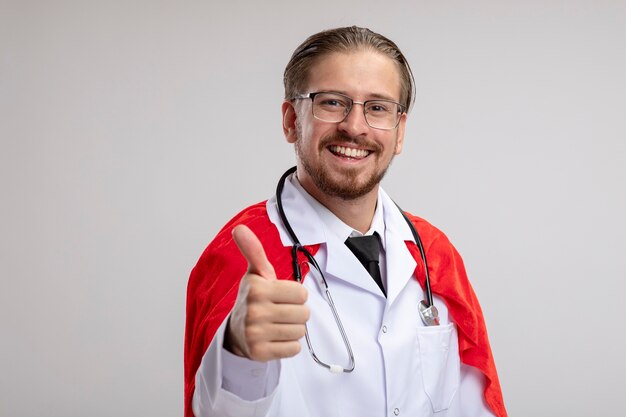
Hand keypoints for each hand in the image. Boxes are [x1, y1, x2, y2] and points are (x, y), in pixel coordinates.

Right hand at [224, 225, 309, 361]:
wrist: (235, 333)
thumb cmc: (252, 300)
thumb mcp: (255, 274)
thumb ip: (254, 251)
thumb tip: (239, 228)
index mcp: (257, 288)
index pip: (302, 294)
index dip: (295, 296)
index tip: (280, 297)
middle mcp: (254, 311)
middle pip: (304, 314)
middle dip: (296, 313)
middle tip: (280, 312)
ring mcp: (255, 334)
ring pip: (300, 332)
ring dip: (293, 329)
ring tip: (277, 325)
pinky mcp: (259, 353)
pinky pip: (293, 349)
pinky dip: (288, 346)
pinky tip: (275, 339)